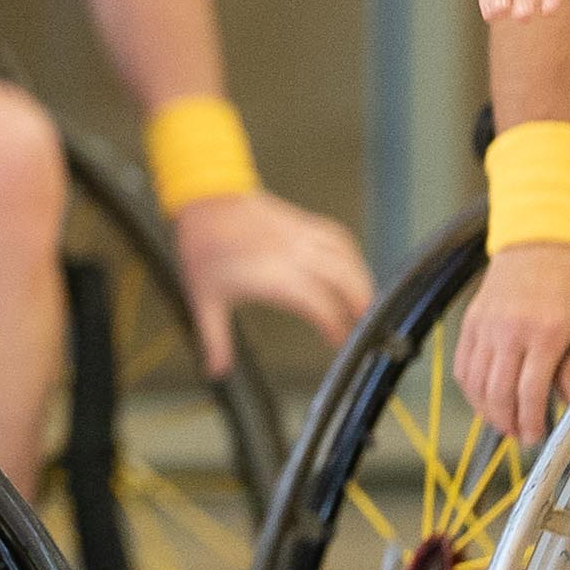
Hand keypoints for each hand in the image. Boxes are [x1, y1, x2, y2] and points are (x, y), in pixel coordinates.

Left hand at [171, 190, 372, 376]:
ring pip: (347, 256)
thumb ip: (215, 339)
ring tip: (365, 302)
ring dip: (361, 279)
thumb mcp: (204, 299)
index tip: (339, 341)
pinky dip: (351, 255)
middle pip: (345, 279)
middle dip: (361, 304)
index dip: (336, 326)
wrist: (203, 200)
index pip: (320, 305)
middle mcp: (295, 254)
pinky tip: (351, 268)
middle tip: (366, 326)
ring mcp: (301, 235)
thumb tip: (217, 369)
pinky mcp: (302, 222)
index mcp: (276, 277)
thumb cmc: (203, 245)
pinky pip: (338, 236)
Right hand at [452, 241, 569, 447]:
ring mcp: (486, 327)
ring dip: (485, 409)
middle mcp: (511, 332)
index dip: (530, 420)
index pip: (530, 390)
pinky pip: (462, 364)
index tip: (535, 435)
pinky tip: (482, 397)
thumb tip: (568, 400)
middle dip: (506, 421)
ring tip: (500, 420)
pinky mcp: (471, 322)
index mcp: (545, 335)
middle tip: (517, 434)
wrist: (540, 246)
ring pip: (475, 382)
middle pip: (498, 391)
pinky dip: (469, 387)